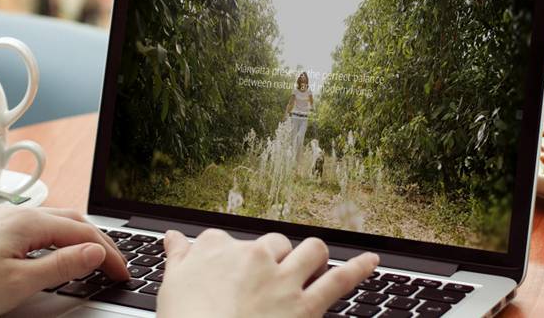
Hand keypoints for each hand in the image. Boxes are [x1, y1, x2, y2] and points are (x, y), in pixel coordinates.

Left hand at [0, 206, 128, 317]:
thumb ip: (61, 265)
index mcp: (27, 222)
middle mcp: (17, 214)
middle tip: (116, 267)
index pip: (83, 233)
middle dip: (99, 242)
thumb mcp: (18, 283)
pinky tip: (59, 254)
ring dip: (80, 238)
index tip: (122, 274)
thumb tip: (95, 252)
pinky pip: (38, 228)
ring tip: (96, 259)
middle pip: (73, 222)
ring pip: (56, 223)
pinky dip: (59, 240)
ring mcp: (3, 221)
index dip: (108, 254)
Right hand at [158, 229, 378, 317]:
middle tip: (272, 280)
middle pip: (274, 243)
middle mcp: (253, 257)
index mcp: (217, 250)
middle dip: (277, 257)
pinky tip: (371, 261)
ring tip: (314, 266)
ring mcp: (282, 279)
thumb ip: (178, 258)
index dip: (234, 255)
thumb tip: (174, 238)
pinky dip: (359, 269)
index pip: (228, 239)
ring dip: (314, 257)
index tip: (233, 268)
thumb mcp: (171, 288)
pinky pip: (339, 279)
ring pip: (310, 251)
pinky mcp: (305, 305)